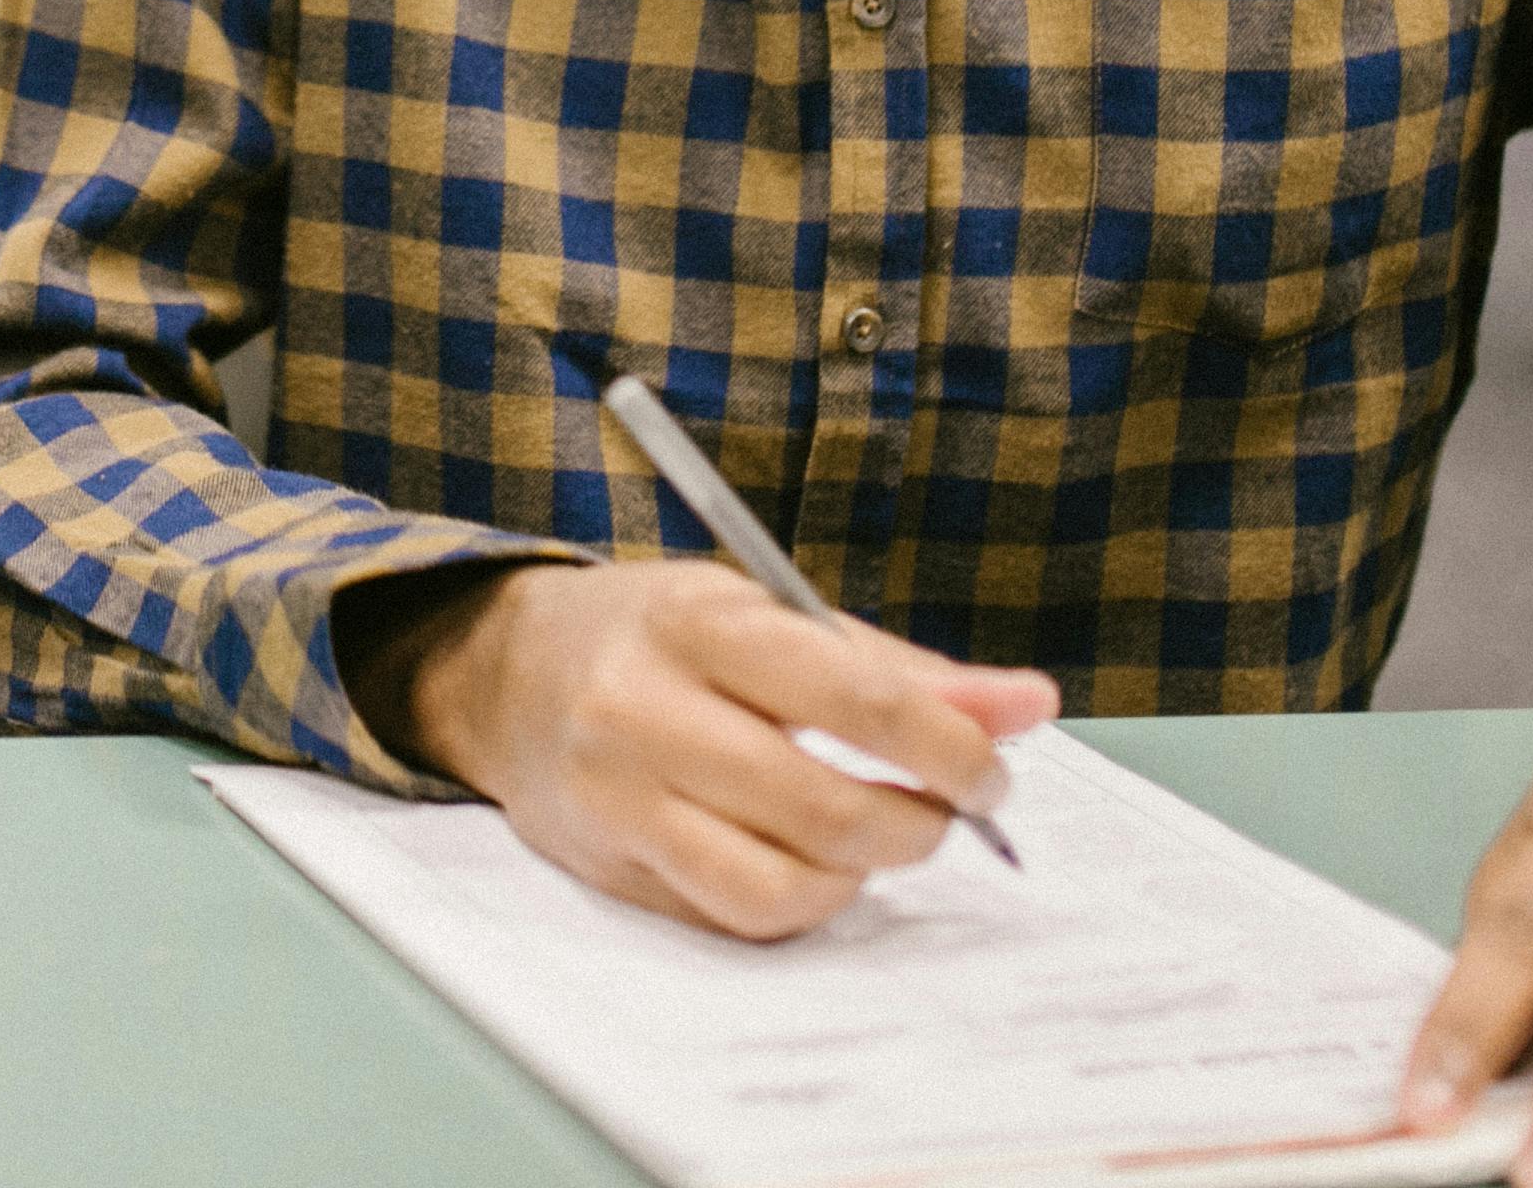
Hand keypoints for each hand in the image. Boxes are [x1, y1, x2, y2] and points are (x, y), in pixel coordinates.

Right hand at [370, 560, 1059, 941]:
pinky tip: (811, 864)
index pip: (854, 696)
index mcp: (697, 624)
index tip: (991, 769)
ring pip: (779, 886)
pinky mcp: (614, 873)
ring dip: (861, 876)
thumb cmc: (660, 635)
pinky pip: (736, 918)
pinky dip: (800, 903)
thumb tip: (1027, 706)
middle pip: (823, 807)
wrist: (505, 673)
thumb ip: (896, 668)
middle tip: (947, 812)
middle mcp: (646, 713)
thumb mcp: (767, 613)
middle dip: (918, 825)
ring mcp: (621, 802)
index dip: (948, 747)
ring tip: (877, 840)